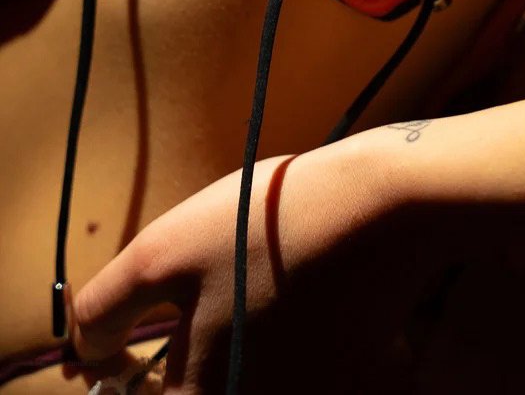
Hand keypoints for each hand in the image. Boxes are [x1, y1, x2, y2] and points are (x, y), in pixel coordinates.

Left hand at [71, 136, 435, 393]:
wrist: (378, 208)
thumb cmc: (263, 228)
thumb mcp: (160, 254)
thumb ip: (102, 311)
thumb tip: (85, 351)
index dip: (121, 377)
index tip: (124, 341)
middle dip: (180, 361)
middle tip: (193, 299)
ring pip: (243, 381)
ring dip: (231, 349)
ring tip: (246, 285)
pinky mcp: (342, 382)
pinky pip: (289, 374)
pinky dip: (277, 343)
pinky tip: (287, 291)